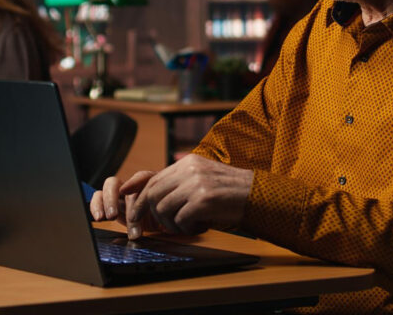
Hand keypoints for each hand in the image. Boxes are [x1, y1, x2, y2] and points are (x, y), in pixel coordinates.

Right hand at [89, 171, 161, 238]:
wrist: (164, 220)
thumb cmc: (166, 214)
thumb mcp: (169, 215)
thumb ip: (166, 216)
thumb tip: (164, 227)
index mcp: (150, 185)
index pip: (141, 178)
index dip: (133, 182)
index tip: (125, 191)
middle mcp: (132, 188)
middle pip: (117, 184)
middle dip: (112, 198)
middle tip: (113, 215)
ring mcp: (120, 196)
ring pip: (105, 190)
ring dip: (103, 203)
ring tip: (103, 217)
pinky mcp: (111, 206)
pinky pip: (98, 201)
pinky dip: (95, 207)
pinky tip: (98, 217)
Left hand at [128, 154, 252, 238]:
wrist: (259, 197)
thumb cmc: (230, 194)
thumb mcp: (203, 179)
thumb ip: (180, 183)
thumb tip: (153, 198)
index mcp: (188, 162)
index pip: (153, 179)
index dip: (140, 198)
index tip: (133, 215)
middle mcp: (190, 169)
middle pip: (153, 193)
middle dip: (151, 215)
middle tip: (160, 229)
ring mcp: (197, 183)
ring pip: (163, 208)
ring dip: (171, 224)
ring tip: (187, 226)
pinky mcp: (204, 199)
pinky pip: (180, 219)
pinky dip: (186, 228)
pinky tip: (199, 227)